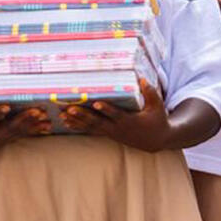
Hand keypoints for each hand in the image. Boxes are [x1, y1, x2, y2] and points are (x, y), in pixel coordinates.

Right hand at [0, 94, 48, 158]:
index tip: (5, 107)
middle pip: (12, 126)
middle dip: (24, 119)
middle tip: (36, 111)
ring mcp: (4, 137)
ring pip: (21, 131)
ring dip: (35, 125)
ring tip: (48, 120)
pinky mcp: (9, 138)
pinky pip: (25, 134)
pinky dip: (36, 130)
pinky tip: (49, 126)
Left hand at [60, 78, 175, 149]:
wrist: (156, 141)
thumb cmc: (157, 120)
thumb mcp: (158, 106)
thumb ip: (150, 93)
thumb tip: (142, 79)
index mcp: (130, 120)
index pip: (116, 114)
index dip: (106, 109)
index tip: (96, 103)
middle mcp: (118, 128)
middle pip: (98, 121)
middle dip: (83, 115)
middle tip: (69, 109)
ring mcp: (112, 132)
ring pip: (91, 127)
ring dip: (77, 121)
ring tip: (62, 115)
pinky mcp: (108, 134)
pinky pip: (91, 131)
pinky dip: (79, 127)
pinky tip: (67, 123)